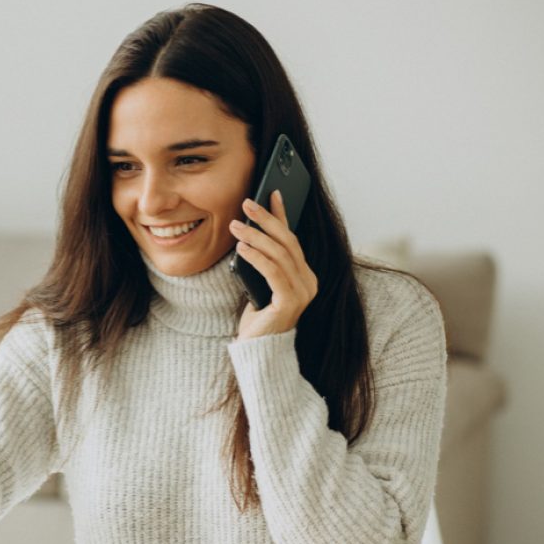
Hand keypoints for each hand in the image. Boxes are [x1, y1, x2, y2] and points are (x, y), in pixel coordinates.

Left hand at [229, 190, 317, 339]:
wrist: (258, 351)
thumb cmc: (256, 319)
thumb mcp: (258, 283)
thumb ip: (262, 263)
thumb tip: (247, 233)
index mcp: (304, 275)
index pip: (291, 238)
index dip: (281, 214)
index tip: (271, 193)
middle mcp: (308, 282)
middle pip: (287, 242)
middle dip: (266, 219)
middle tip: (246, 203)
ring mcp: (303, 293)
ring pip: (279, 255)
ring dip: (255, 236)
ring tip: (235, 225)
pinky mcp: (290, 302)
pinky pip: (273, 272)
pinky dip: (257, 258)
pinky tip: (242, 248)